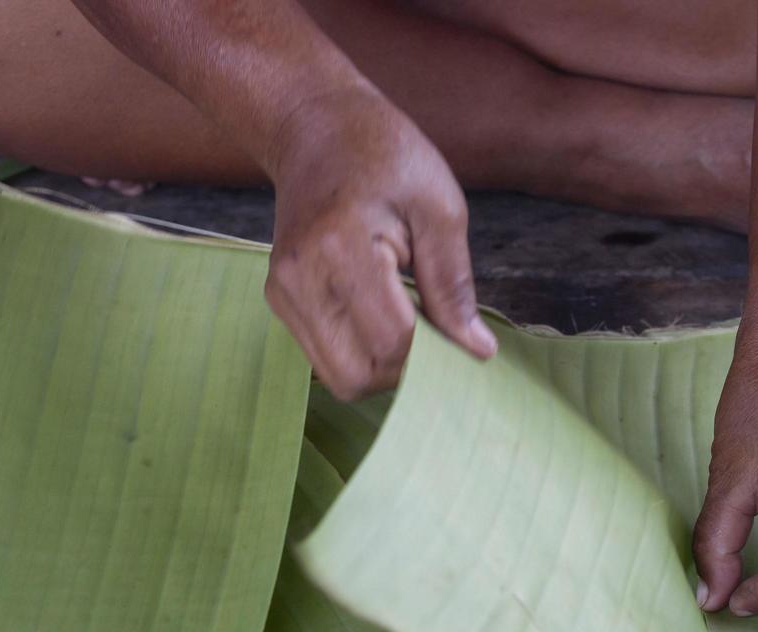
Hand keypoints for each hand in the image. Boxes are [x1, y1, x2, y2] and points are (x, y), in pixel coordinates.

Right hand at [263, 85, 494, 399]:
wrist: (314, 126)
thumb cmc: (384, 156)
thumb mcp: (439, 208)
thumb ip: (454, 285)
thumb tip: (478, 350)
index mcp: (340, 248)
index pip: (393, 341)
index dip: (434, 350)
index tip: (456, 328)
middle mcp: (300, 278)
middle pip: (359, 376)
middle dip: (405, 370)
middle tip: (431, 330)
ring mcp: (283, 292)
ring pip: (339, 378)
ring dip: (382, 365)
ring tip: (404, 317)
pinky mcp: (278, 300)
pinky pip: (325, 358)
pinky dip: (360, 351)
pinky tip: (378, 312)